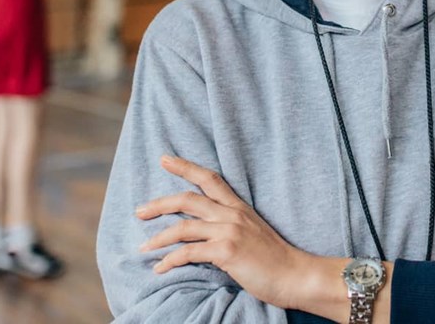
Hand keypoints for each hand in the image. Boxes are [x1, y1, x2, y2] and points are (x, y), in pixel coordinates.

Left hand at [137, 156, 308, 309]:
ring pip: (183, 227)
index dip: (185, 167)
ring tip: (143, 247)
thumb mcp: (252, 232)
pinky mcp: (226, 252)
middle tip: (139, 211)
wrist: (296, 275)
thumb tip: (205, 230)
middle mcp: (232, 215)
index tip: (164, 159)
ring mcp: (229, 232)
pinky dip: (170, 260)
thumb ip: (231, 225)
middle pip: (188, 200)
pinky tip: (160, 268)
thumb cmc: (274, 259)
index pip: (209, 178)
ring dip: (158, 238)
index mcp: (238, 207)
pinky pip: (189, 253)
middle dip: (159, 204)